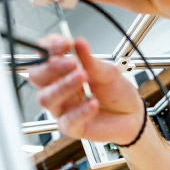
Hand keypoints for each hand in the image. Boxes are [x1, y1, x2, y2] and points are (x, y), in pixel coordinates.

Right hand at [27, 34, 144, 143]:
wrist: (132, 115)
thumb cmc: (116, 93)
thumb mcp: (108, 72)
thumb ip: (92, 61)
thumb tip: (79, 43)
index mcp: (64, 70)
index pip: (43, 55)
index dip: (48, 47)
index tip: (64, 43)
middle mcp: (58, 88)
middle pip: (36, 76)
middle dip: (51, 66)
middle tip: (72, 62)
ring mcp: (63, 107)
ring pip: (46, 98)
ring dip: (63, 86)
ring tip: (82, 77)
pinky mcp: (72, 126)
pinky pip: (68, 120)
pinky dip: (81, 111)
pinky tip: (93, 103)